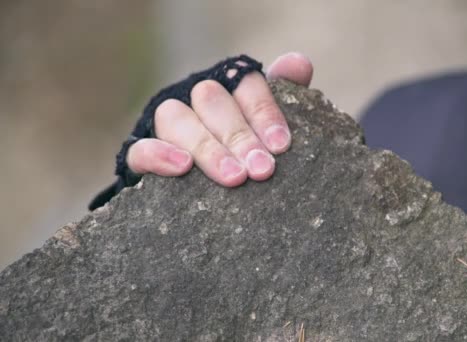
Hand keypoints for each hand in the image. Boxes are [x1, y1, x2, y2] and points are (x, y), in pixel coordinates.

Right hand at [125, 52, 312, 186]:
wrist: (201, 185)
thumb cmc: (247, 149)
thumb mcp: (268, 124)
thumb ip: (286, 93)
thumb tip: (298, 64)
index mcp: (230, 87)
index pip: (245, 83)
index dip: (263, 112)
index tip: (280, 145)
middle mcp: (195, 98)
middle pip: (211, 100)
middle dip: (239, 136)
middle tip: (262, 169)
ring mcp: (166, 124)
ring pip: (175, 119)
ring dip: (207, 147)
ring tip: (234, 177)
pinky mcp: (140, 153)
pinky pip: (140, 148)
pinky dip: (160, 154)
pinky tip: (182, 168)